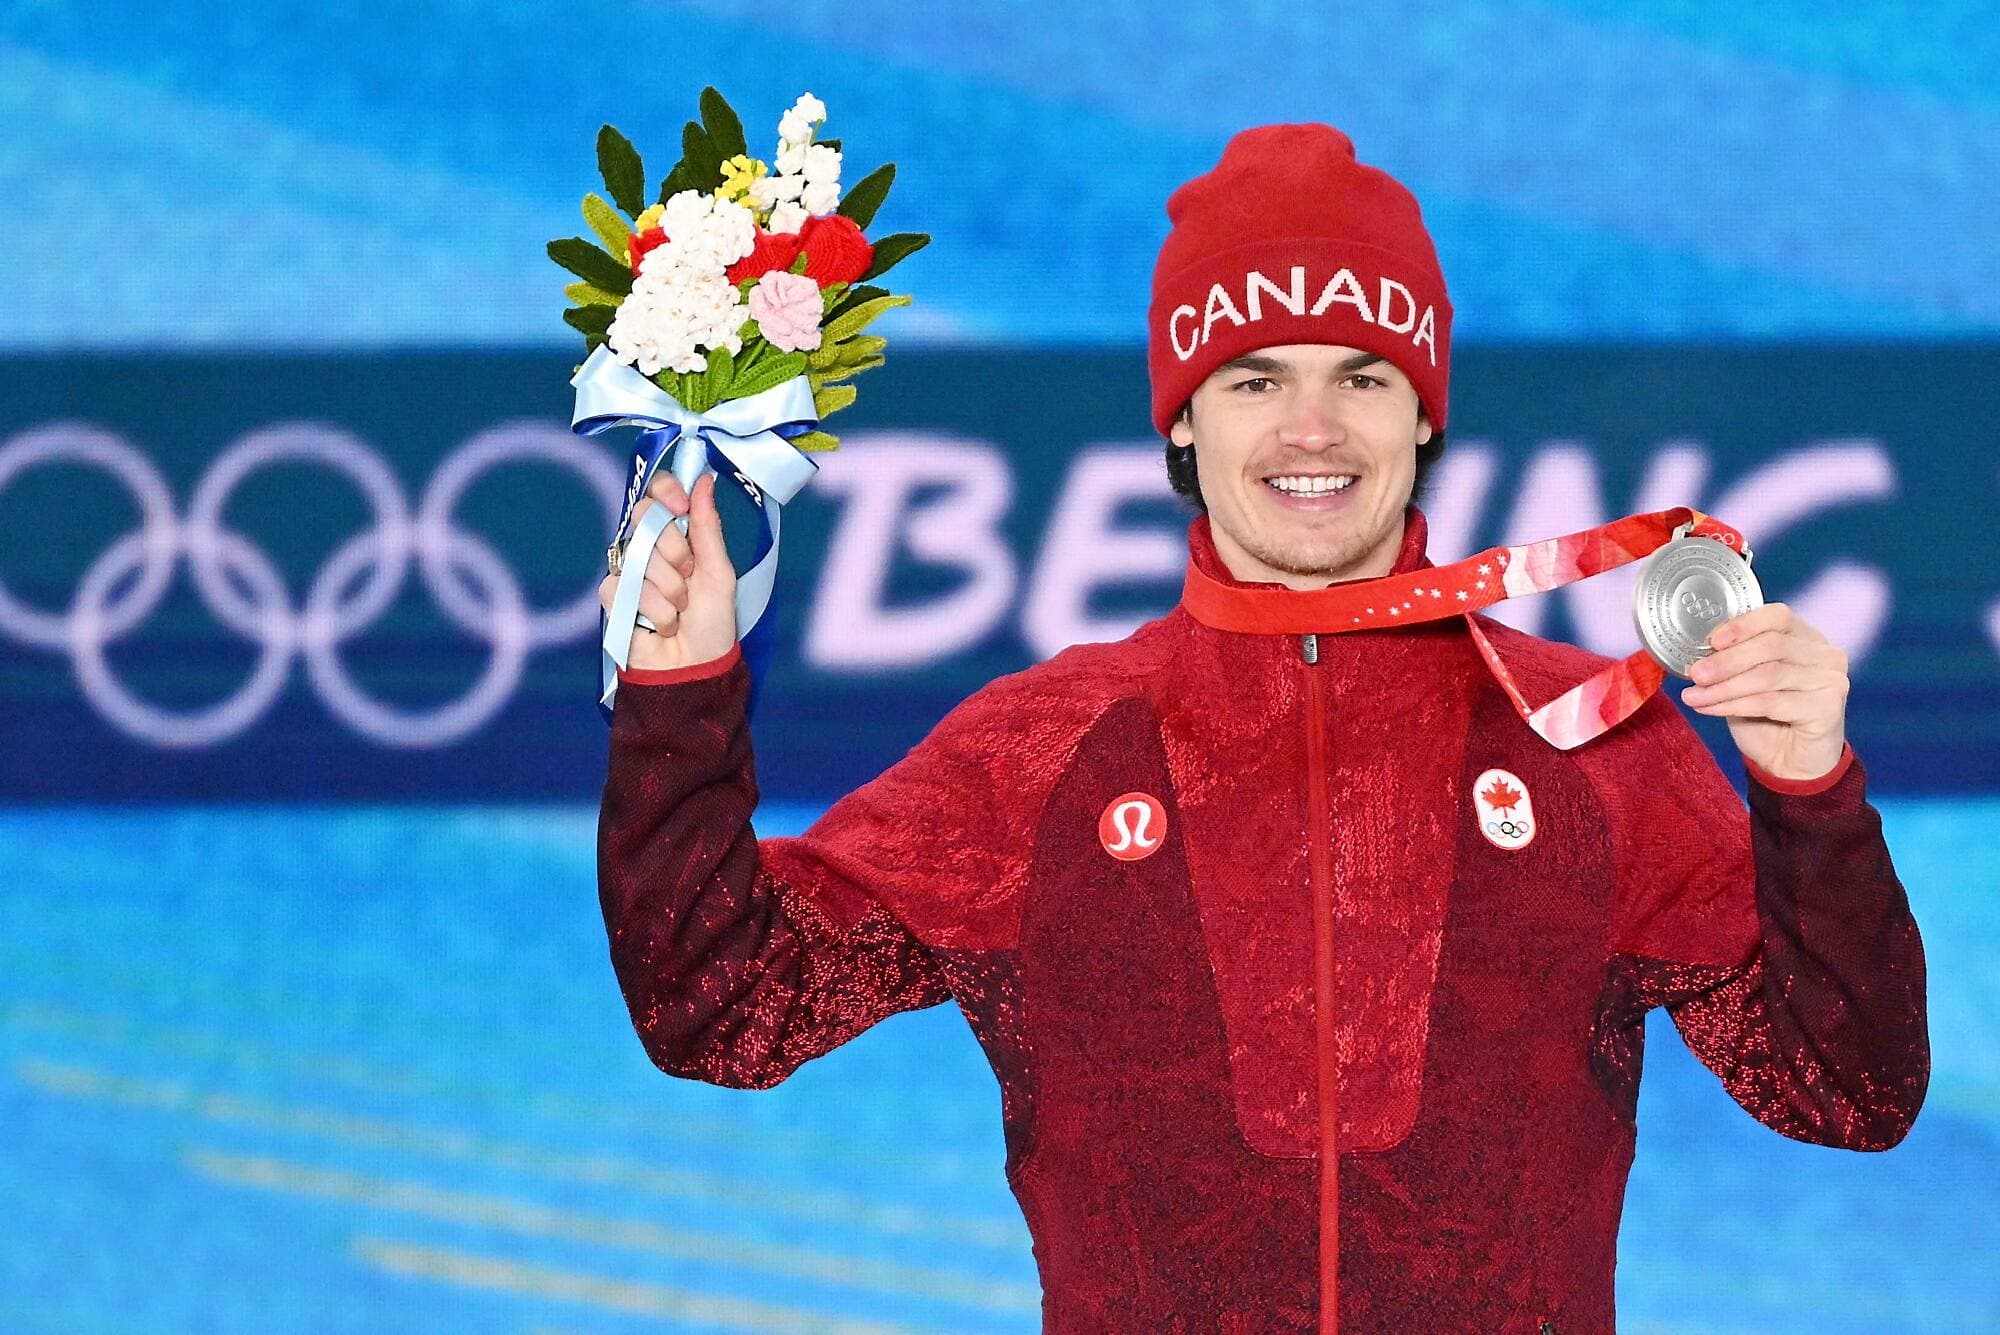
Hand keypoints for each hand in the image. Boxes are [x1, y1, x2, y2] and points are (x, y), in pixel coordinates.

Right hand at [596, 470, 738, 672]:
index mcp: (676, 535)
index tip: (681, 506)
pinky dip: (652, 608)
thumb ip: (708, 527)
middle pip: (645, 516)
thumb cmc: (712, 622)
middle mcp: (648, 546)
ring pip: (638, 553)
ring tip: (680, 608)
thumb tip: (705, 480)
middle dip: (674, 548)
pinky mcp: (611, 597)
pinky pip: (623, 585)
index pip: (658, 493)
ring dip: (670, 587)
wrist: (697, 667)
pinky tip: (662, 624)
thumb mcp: (719, 572)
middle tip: (688, 574)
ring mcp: (627, 570)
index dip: (666, 491)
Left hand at [1678, 602, 1847, 781]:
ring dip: (1723, 686)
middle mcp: (1825, 655)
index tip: (1712, 640)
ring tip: (1694, 696)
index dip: (1743, 625)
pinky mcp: (1827, 708)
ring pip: (1768, 675)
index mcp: (1806, 638)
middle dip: (1726, 660)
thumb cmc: (1767, 719)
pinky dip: (1733, 705)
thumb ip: (1732, 662)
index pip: (1778, 616)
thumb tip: (1696, 653)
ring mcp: (1831, 681)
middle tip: (1695, 673)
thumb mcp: (1745, 682)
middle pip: (1771, 645)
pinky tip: (1709, 709)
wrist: (1791, 765)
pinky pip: (1770, 702)